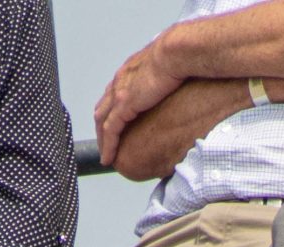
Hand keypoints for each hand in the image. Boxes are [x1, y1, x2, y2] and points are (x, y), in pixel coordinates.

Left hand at [96, 39, 183, 164]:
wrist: (177, 50)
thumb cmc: (180, 53)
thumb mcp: (170, 64)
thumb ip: (166, 74)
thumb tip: (178, 80)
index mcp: (130, 70)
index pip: (114, 92)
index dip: (112, 110)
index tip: (116, 123)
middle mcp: (120, 79)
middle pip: (103, 108)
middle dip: (102, 127)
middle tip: (106, 143)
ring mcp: (119, 91)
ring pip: (102, 121)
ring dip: (102, 140)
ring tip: (107, 156)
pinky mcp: (124, 103)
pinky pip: (110, 130)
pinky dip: (108, 145)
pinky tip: (109, 158)